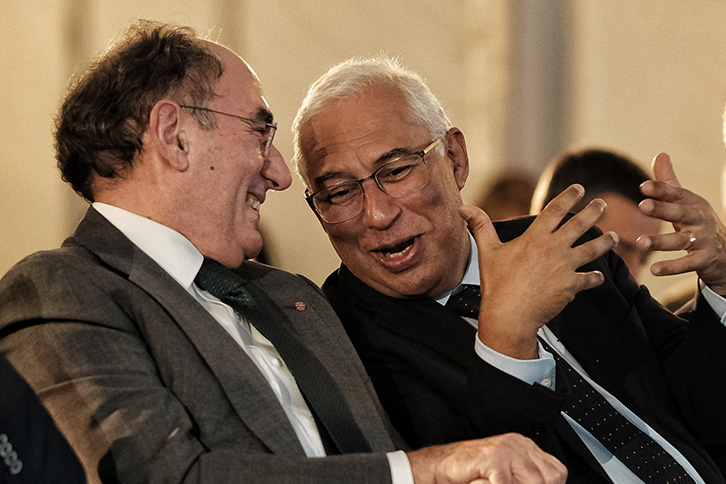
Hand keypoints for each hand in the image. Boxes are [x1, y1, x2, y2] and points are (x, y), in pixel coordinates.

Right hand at [407, 433, 566, 483]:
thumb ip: (524, 479)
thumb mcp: (506, 477)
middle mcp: (518, 444)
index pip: (556, 473)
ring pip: (533, 482)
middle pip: (547, 478)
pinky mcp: (493, 457)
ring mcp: (506, 449)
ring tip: (496, 482)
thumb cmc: (470, 475)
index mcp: (524, 447)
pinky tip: (484, 482)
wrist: (440, 467)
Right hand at [458, 185, 617, 358]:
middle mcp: (554, 248)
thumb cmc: (497, 284)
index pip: (556, 209)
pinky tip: (598, 275)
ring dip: (604, 242)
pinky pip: (590, 279)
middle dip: (593, 212)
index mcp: (535, 237)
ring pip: (592, 249)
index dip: (569, 196)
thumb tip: (464, 207)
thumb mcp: (488, 252)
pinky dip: (595, 277)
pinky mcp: (572, 286)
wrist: (510, 315)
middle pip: (580, 224)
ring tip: (613, 237)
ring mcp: (566, 267)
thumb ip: (481, 226)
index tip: (579, 188)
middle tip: (602, 204)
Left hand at [638, 153, 725, 294]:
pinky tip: (654, 270)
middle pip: (680, 213)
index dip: (661, 189)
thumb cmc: (697, 223)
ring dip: (660, 241)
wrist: (725, 251)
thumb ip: (670, 183)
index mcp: (693, 203)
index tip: (643, 186)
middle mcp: (699, 219)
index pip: (677, 194)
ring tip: (640, 243)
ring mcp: (704, 240)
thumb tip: (660, 155)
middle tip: (642, 206)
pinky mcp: (704, 259)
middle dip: (662, 209)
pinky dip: (671, 267)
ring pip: (681, 240)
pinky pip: (687, 264)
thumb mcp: (685, 203)